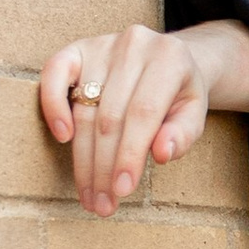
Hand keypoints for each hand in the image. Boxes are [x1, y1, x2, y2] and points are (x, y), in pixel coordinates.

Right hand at [38, 18, 248, 214]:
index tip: (121, 191)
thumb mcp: (194, 113)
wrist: (169, 58)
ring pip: (85, 108)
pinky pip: (54, 73)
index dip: (129, 155)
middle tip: (102, 204)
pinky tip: (62, 139)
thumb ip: (183, 134)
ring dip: (83, 158)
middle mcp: (134, 44)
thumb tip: (161, 154)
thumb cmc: (180, 94)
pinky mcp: (78, 48)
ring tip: (88, 194)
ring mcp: (103, 44)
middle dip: (104, 167)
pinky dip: (53, 106)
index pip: (143, 114)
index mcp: (170, 57)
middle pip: (111, 117)